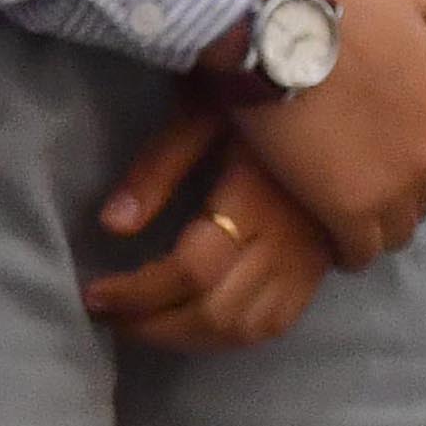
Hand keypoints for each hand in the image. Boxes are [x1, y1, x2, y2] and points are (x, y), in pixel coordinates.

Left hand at [87, 95, 334, 352]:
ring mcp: (313, 258)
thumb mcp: (198, 116)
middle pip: (219, 313)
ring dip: (190, 340)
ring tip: (142, 325)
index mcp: (255, 201)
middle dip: (155, 327)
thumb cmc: (257, 93)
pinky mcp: (323, 265)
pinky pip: (282, 320)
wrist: (332, 84)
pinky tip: (194, 324)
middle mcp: (290, 239)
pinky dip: (232, 336)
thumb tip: (111, 226)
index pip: (191, 270)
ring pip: (251, 328)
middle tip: (109, 319)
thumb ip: (156, 171)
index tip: (93, 296)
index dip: (137, 293)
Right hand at [234, 0, 425, 267]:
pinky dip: (345, 249)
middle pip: (421, 201)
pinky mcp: (347, 211)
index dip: (412, 160)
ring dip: (370, 224)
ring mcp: (392, 190)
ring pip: (393, 232)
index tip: (377, 153)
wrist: (273, 32)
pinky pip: (358, 252)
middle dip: (392, 193)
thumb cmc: (339, 10)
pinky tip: (322, 229)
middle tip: (351, 177)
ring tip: (336, 206)